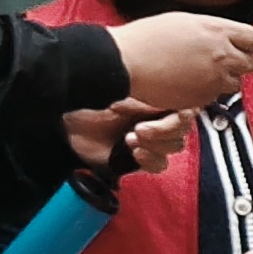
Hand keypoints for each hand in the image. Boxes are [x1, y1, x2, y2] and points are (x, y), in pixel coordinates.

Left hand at [59, 101, 188, 175]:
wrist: (65, 121)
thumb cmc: (90, 98)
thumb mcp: (123, 89)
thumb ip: (152, 95)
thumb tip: (177, 100)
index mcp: (157, 97)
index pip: (187, 108)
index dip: (182, 116)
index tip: (174, 116)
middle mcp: (158, 116)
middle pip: (182, 130)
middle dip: (163, 132)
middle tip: (138, 130)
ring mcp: (151, 138)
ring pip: (174, 147)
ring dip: (155, 145)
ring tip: (129, 140)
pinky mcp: (140, 158)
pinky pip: (160, 164)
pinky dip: (150, 160)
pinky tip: (133, 153)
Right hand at [111, 10, 252, 114]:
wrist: (125, 62)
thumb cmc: (146, 39)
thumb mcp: (184, 21)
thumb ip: (211, 30)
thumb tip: (225, 36)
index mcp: (216, 30)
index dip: (247, 44)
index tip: (240, 47)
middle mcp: (221, 54)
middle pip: (248, 63)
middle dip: (236, 63)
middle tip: (217, 61)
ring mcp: (214, 78)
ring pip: (235, 83)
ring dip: (222, 80)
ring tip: (199, 72)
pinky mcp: (203, 97)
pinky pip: (215, 96)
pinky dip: (206, 92)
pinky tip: (188, 82)